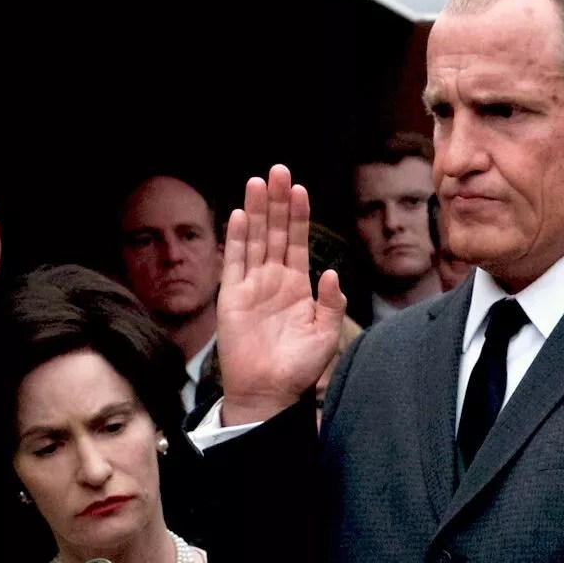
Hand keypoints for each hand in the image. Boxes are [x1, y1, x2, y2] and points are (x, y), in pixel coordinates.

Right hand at [216, 165, 347, 424]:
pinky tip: (238, 215)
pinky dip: (236, 239)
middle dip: (276, 201)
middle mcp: (273, 281)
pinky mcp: (231, 298)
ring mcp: (251, 286)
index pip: (297, 241)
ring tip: (258, 182)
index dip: (298, 215)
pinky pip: (234, 263)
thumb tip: (332, 273)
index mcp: (297, 286)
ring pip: (253, 240)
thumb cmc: (299, 368)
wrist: (270, 392)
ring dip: (255, 211)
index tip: (300, 188)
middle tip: (278, 170)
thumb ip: (331, 303)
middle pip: (274, 232)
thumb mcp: (326, 334)